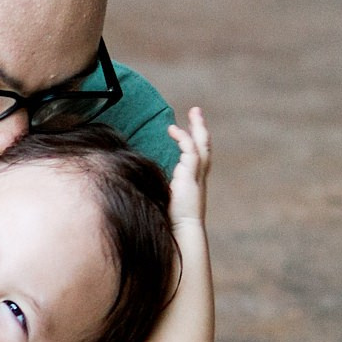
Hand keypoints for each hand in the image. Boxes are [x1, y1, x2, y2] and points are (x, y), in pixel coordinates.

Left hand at [168, 107, 211, 226]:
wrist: (182, 230)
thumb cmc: (171, 219)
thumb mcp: (163, 198)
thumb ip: (157, 188)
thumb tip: (137, 182)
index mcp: (192, 180)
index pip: (196, 156)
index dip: (192, 141)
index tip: (182, 130)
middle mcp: (198, 175)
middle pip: (204, 146)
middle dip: (200, 128)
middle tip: (196, 112)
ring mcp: (197, 175)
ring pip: (202, 144)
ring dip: (198, 127)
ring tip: (194, 112)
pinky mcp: (191, 175)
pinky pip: (190, 150)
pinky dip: (183, 138)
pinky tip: (172, 129)